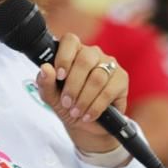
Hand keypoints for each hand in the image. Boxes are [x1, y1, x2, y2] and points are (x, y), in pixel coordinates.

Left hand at [35, 33, 127, 152]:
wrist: (86, 126)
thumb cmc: (68, 105)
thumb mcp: (51, 97)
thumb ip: (45, 83)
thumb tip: (45, 68)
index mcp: (73, 52)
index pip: (70, 41)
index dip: (64, 57)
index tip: (59, 76)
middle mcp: (92, 54)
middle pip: (85, 60)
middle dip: (73, 85)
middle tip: (66, 103)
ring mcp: (109, 64)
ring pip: (97, 77)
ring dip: (84, 99)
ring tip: (76, 112)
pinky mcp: (122, 79)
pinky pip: (108, 91)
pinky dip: (96, 106)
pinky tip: (88, 115)